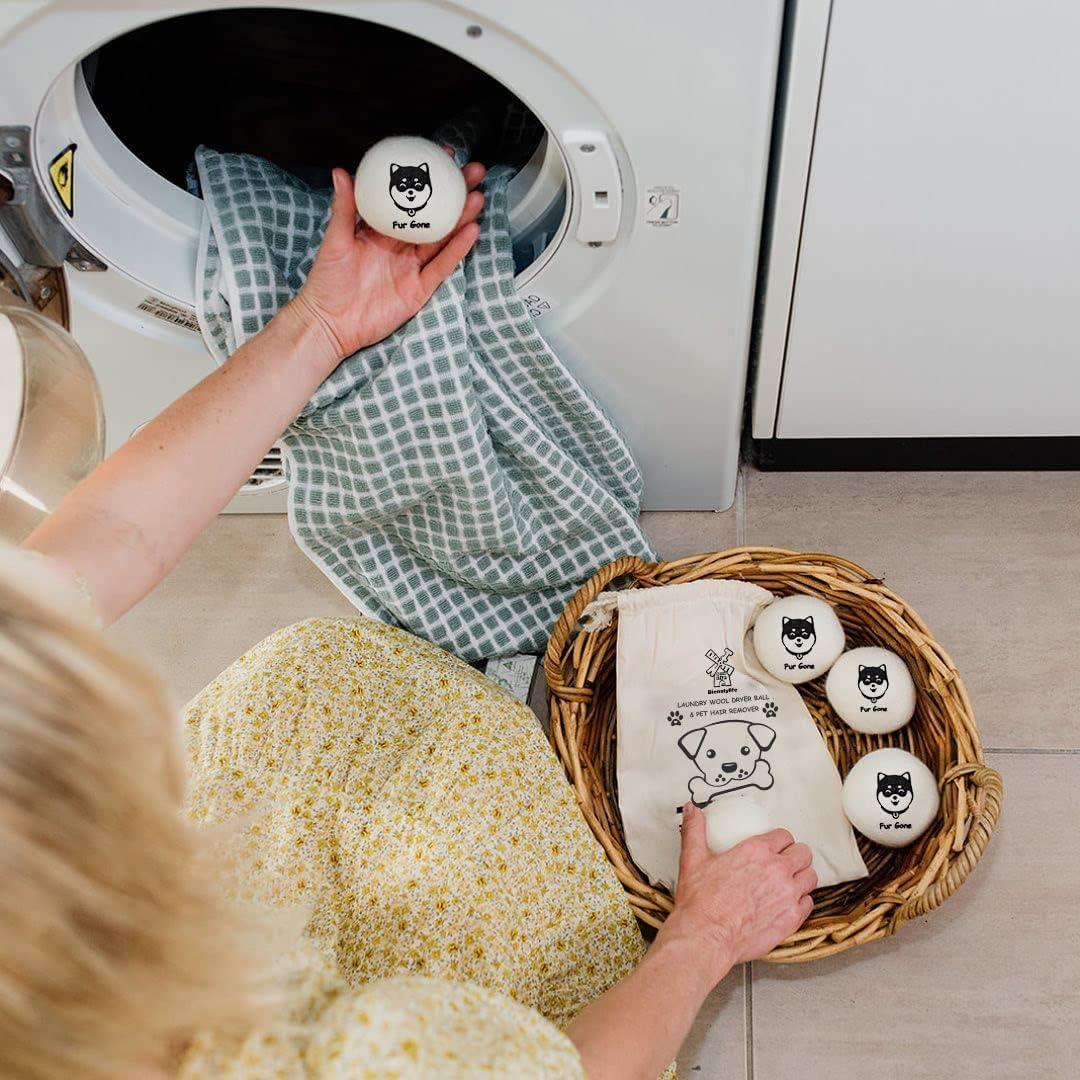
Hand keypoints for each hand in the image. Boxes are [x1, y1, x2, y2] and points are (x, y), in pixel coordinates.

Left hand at [291, 157, 485, 367]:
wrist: (330, 323)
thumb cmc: (327, 282)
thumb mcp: (335, 240)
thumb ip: (343, 208)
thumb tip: (341, 173)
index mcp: (380, 229)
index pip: (408, 198)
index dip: (426, 178)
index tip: (442, 156)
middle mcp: (400, 246)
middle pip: (433, 216)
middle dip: (454, 194)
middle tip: (472, 173)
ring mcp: (412, 267)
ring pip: (442, 238)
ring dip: (460, 218)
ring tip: (477, 198)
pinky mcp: (420, 289)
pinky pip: (442, 266)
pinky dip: (457, 249)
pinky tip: (471, 231)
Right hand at [658, 803, 816, 983]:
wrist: (706, 937)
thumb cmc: (701, 903)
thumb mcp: (693, 859)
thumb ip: (694, 830)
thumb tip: (691, 811)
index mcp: (756, 851)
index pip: (784, 835)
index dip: (780, 840)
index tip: (775, 845)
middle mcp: (777, 870)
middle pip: (803, 853)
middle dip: (795, 855)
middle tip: (786, 861)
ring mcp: (788, 895)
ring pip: (810, 877)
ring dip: (802, 876)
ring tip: (791, 881)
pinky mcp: (792, 918)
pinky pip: (808, 904)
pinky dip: (801, 901)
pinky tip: (789, 903)